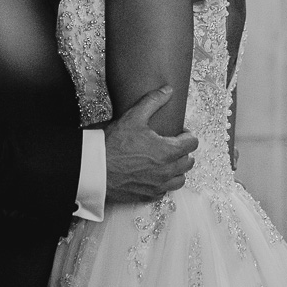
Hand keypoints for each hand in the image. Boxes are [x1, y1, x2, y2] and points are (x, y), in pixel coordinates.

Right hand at [104, 87, 198, 202]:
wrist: (94, 169)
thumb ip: (153, 101)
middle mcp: (166, 171)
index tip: (179, 132)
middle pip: (188, 162)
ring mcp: (157, 186)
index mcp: (167, 151)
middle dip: (184, 152)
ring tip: (167, 160)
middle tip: (173, 144)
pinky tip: (154, 174)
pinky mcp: (146, 196)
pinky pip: (164, 191)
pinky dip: (164, 183)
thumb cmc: (112, 144)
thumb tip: (168, 91)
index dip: (187, 135)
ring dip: (177, 170)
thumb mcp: (133, 116)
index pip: (192, 143)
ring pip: (180, 180)